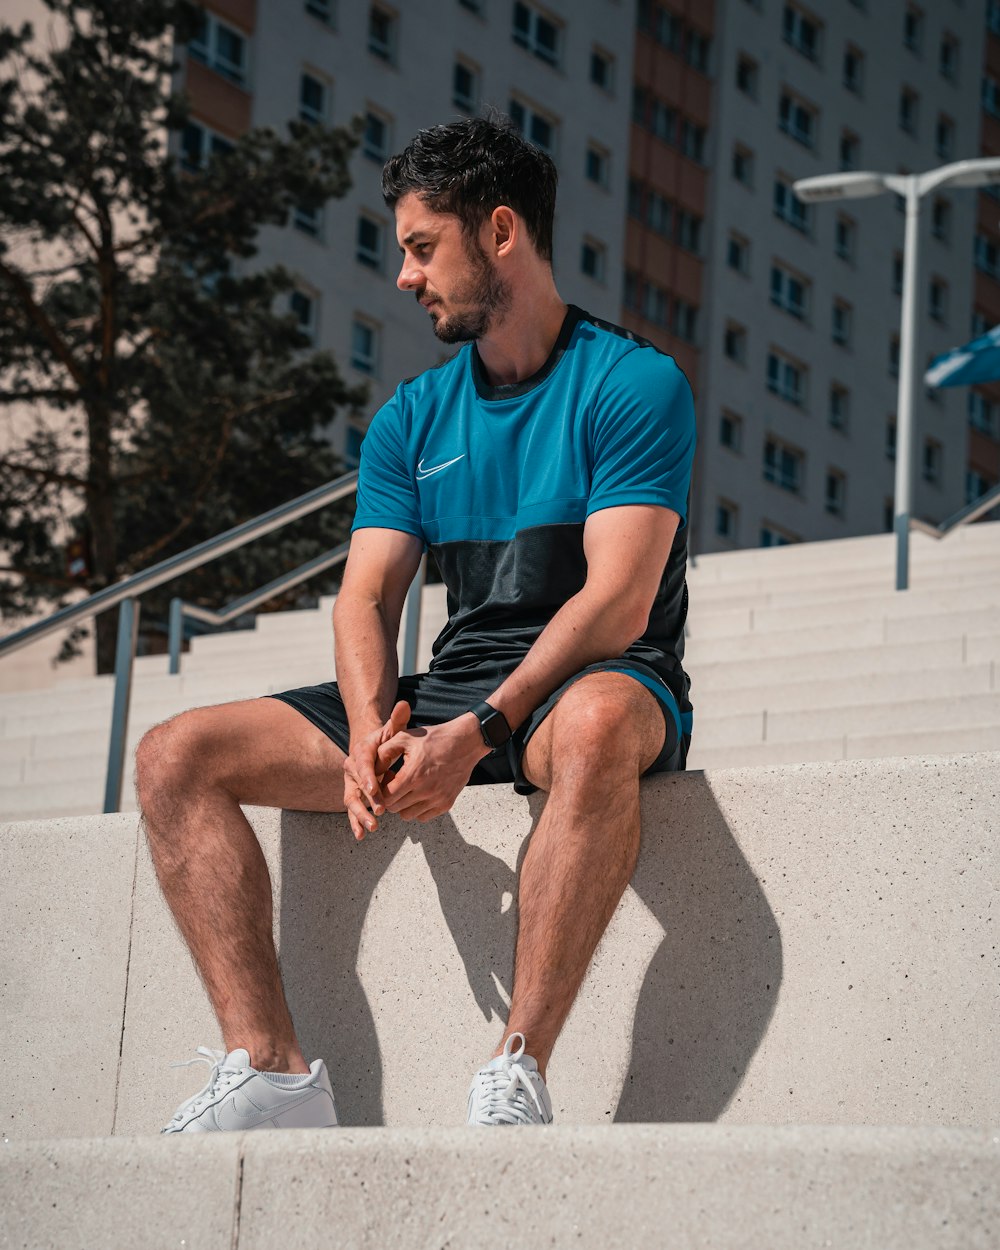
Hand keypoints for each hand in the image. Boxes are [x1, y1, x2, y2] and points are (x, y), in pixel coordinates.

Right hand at [343, 700, 410, 840]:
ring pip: (353, 802)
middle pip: (356, 787)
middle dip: (367, 801)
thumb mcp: (392, 729)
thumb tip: (404, 705)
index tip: (375, 789)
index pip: (362, 766)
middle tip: (379, 813)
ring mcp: (352, 784)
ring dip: (360, 816)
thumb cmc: (386, 738)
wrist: (373, 746)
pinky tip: (362, 836)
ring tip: (371, 829)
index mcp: (360, 753)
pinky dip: (357, 823)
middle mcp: (352, 770)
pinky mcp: (356, 795)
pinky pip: (355, 810)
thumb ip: (397, 719)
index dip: (368, 777)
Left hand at [376, 714, 490, 821]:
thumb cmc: (433, 737)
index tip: (387, 777)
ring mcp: (437, 799)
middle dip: (389, 797)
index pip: (386, 796)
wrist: (466, 741)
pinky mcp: (446, 804)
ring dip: (402, 805)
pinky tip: (419, 792)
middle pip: (394, 808)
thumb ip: (383, 753)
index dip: (381, 789)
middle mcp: (426, 791)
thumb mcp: (405, 737)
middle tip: (395, 782)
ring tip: (407, 787)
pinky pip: (423, 817)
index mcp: (413, 775)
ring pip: (407, 815)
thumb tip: (370, 771)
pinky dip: (417, 808)